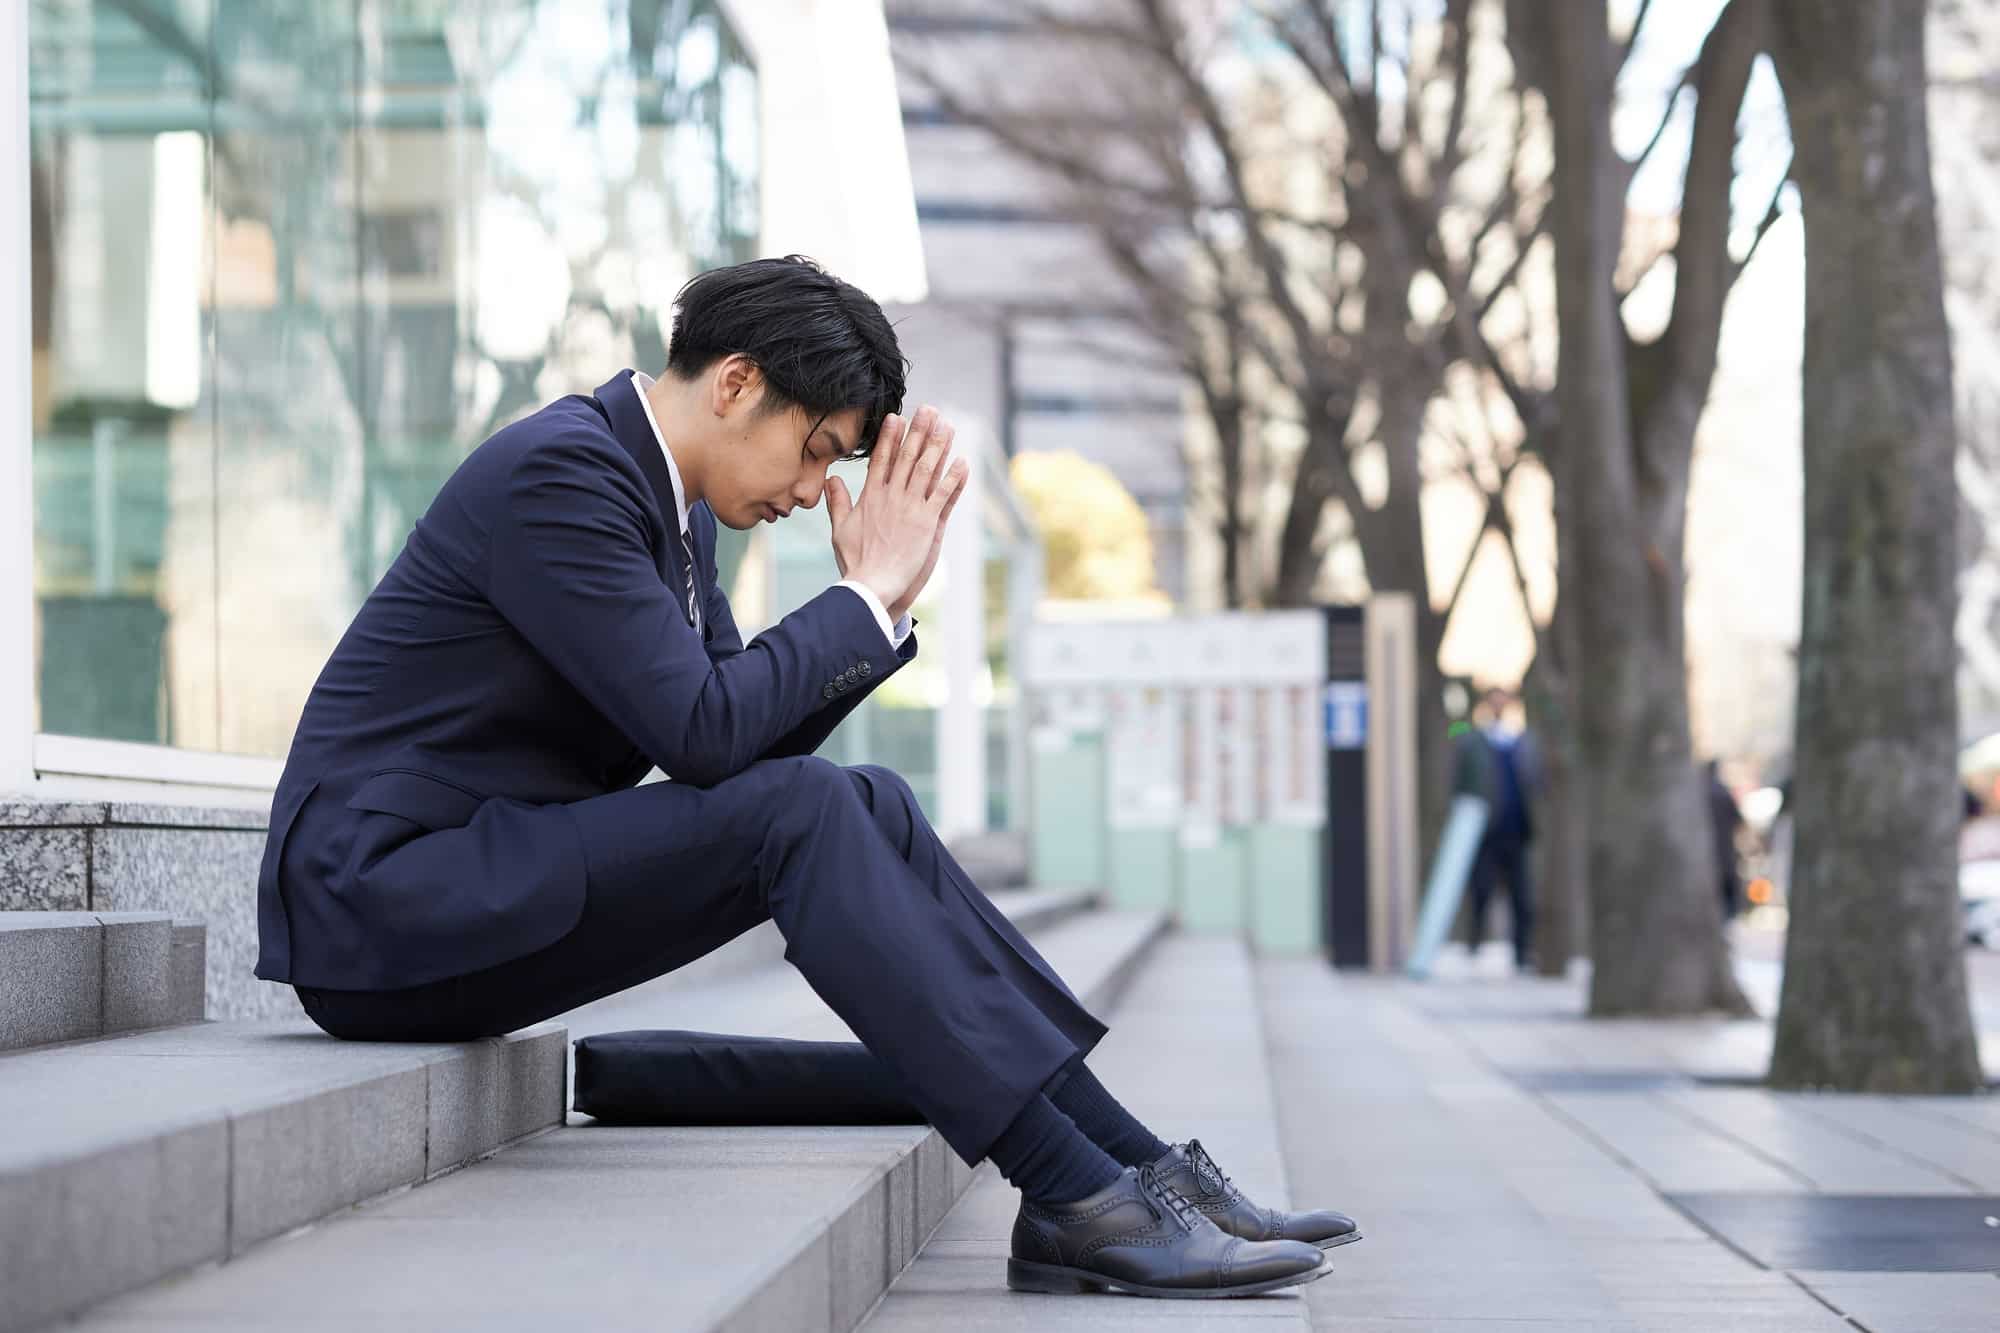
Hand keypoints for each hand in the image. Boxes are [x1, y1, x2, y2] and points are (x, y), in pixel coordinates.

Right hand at [825, 405, 969, 617]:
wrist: (871, 585)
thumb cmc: (855, 562)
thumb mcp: (840, 529)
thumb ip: (837, 502)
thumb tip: (830, 480)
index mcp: (871, 497)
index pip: (881, 459)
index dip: (890, 437)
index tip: (897, 417)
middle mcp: (891, 497)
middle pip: (906, 457)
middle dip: (918, 431)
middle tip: (929, 410)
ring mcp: (910, 508)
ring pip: (926, 469)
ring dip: (938, 446)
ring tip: (947, 426)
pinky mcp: (927, 523)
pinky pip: (943, 494)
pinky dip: (953, 477)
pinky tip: (962, 461)